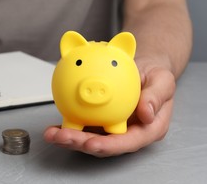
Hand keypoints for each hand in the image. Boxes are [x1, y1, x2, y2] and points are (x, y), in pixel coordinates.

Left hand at [43, 61, 175, 156]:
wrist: (144, 68)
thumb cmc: (155, 76)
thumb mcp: (163, 81)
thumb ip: (156, 96)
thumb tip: (147, 114)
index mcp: (147, 129)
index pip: (127, 142)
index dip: (108, 146)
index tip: (91, 143)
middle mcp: (128, 133)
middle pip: (103, 144)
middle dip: (81, 144)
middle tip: (62, 137)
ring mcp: (112, 127)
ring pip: (89, 137)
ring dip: (69, 138)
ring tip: (51, 133)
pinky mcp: (99, 120)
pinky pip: (82, 124)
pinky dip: (67, 125)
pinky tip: (53, 125)